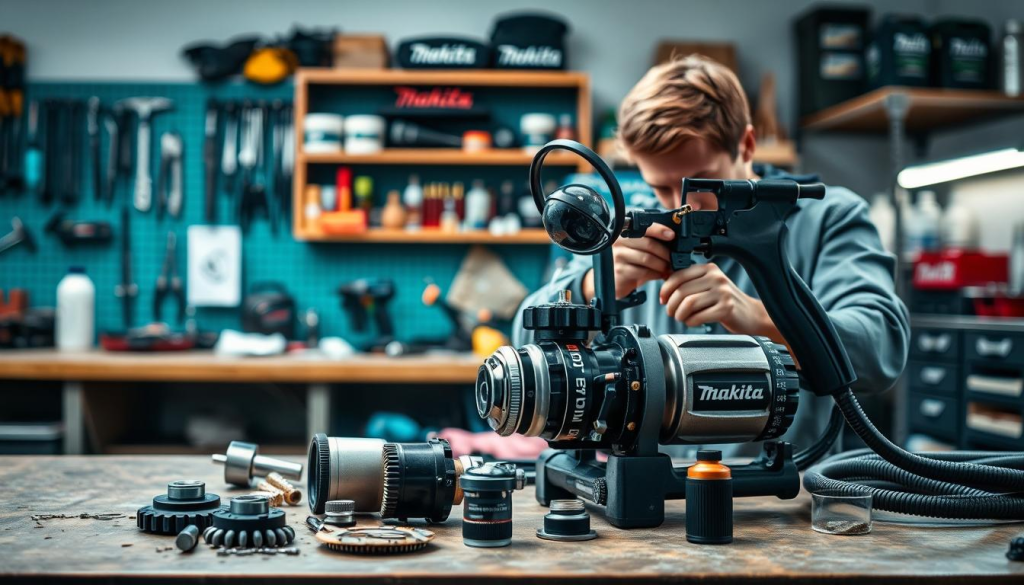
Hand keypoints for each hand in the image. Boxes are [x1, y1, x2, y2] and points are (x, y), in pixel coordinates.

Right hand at [583, 224, 675, 300]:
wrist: (618, 279)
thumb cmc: (632, 261)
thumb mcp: (640, 247)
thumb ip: (651, 239)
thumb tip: (672, 237)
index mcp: (624, 230)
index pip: (643, 226)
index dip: (659, 230)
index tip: (671, 235)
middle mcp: (619, 241)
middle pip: (648, 244)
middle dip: (665, 252)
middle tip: (674, 258)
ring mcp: (618, 256)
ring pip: (647, 258)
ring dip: (662, 264)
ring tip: (668, 267)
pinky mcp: (620, 271)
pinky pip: (644, 272)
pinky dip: (656, 274)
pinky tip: (660, 274)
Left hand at [659, 262, 776, 336]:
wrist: (751, 315)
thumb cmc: (725, 301)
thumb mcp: (708, 285)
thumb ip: (689, 282)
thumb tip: (663, 282)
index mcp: (709, 268)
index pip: (678, 275)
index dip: (665, 289)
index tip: (663, 299)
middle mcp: (716, 277)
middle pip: (681, 291)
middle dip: (671, 305)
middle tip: (671, 313)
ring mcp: (723, 292)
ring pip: (688, 303)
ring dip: (679, 314)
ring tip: (681, 318)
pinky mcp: (726, 308)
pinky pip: (699, 316)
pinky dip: (691, 322)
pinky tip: (693, 322)